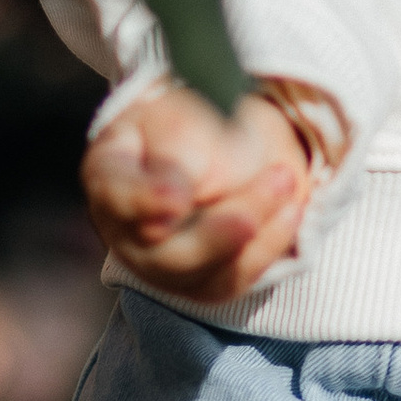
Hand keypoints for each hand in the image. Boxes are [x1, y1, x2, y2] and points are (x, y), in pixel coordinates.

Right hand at [83, 80, 314, 301]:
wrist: (223, 135)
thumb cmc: (190, 123)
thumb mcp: (181, 119)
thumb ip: (175, 159)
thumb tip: (174, 209)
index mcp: (110, 176)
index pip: (116, 196)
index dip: (146, 203)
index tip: (178, 201)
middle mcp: (125, 232)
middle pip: (163, 253)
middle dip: (220, 230)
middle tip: (273, 182)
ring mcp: (159, 265)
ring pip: (202, 274)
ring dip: (254, 235)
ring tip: (285, 183)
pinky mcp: (200, 281)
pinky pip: (231, 281)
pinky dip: (266, 249)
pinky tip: (291, 212)